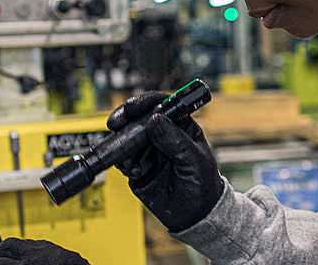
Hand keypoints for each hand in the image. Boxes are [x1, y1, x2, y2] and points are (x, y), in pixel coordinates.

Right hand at [0, 239, 88, 264]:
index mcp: (28, 264)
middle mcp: (36, 254)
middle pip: (7, 245)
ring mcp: (47, 248)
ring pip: (21, 242)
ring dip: (9, 250)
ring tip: (4, 260)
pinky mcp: (55, 247)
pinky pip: (34, 244)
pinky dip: (25, 250)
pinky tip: (23, 258)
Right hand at [106, 92, 222, 231]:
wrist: (194, 215)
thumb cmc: (202, 184)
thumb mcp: (193, 160)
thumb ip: (175, 140)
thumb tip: (155, 120)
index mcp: (180, 126)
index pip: (160, 104)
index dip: (145, 102)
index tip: (132, 107)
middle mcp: (161, 134)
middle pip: (138, 117)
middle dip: (125, 119)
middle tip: (116, 124)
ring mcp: (147, 150)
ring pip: (127, 138)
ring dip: (124, 147)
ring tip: (132, 163)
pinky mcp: (137, 166)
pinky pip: (123, 158)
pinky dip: (124, 162)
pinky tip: (135, 171)